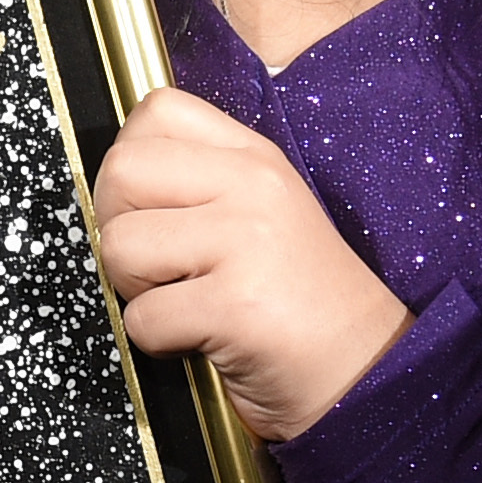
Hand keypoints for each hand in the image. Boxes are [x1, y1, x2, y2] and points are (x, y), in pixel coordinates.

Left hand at [92, 86, 410, 440]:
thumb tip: (116, 183)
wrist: (365, 372)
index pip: (158, 110)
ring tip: (184, 301)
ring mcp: (246, 241)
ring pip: (120, 243)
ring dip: (135, 289)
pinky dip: (157, 341)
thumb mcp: (264, 215)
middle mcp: (253, 186)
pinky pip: (143, 317)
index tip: (150, 206)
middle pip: (122, 170)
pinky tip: (201, 338)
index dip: (132, 161)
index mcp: (256, 159)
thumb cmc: (303, 305)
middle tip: (156, 264)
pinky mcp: (236, 304)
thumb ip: (202, 183)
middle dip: (117, 226)